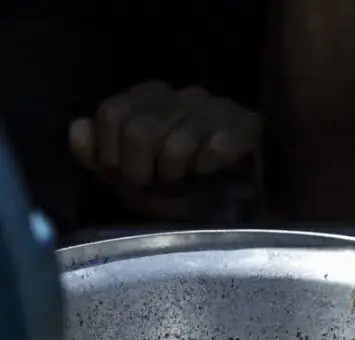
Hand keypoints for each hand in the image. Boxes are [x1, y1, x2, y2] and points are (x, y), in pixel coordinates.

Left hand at [69, 81, 259, 219]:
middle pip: (139, 130)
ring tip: (184, 183)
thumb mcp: (127, 176)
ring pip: (175, 146)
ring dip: (175, 176)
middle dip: (141, 171)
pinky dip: (207, 172)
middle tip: (155, 186)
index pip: (111, 114)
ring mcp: (215, 107)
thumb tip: (80, 128)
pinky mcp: (246, 126)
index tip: (128, 177)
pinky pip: (214, 150)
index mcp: (150, 96)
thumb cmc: (179, 185)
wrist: (236, 203)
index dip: (111, 155)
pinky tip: (210, 174)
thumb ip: (95, 153)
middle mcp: (182, 94)